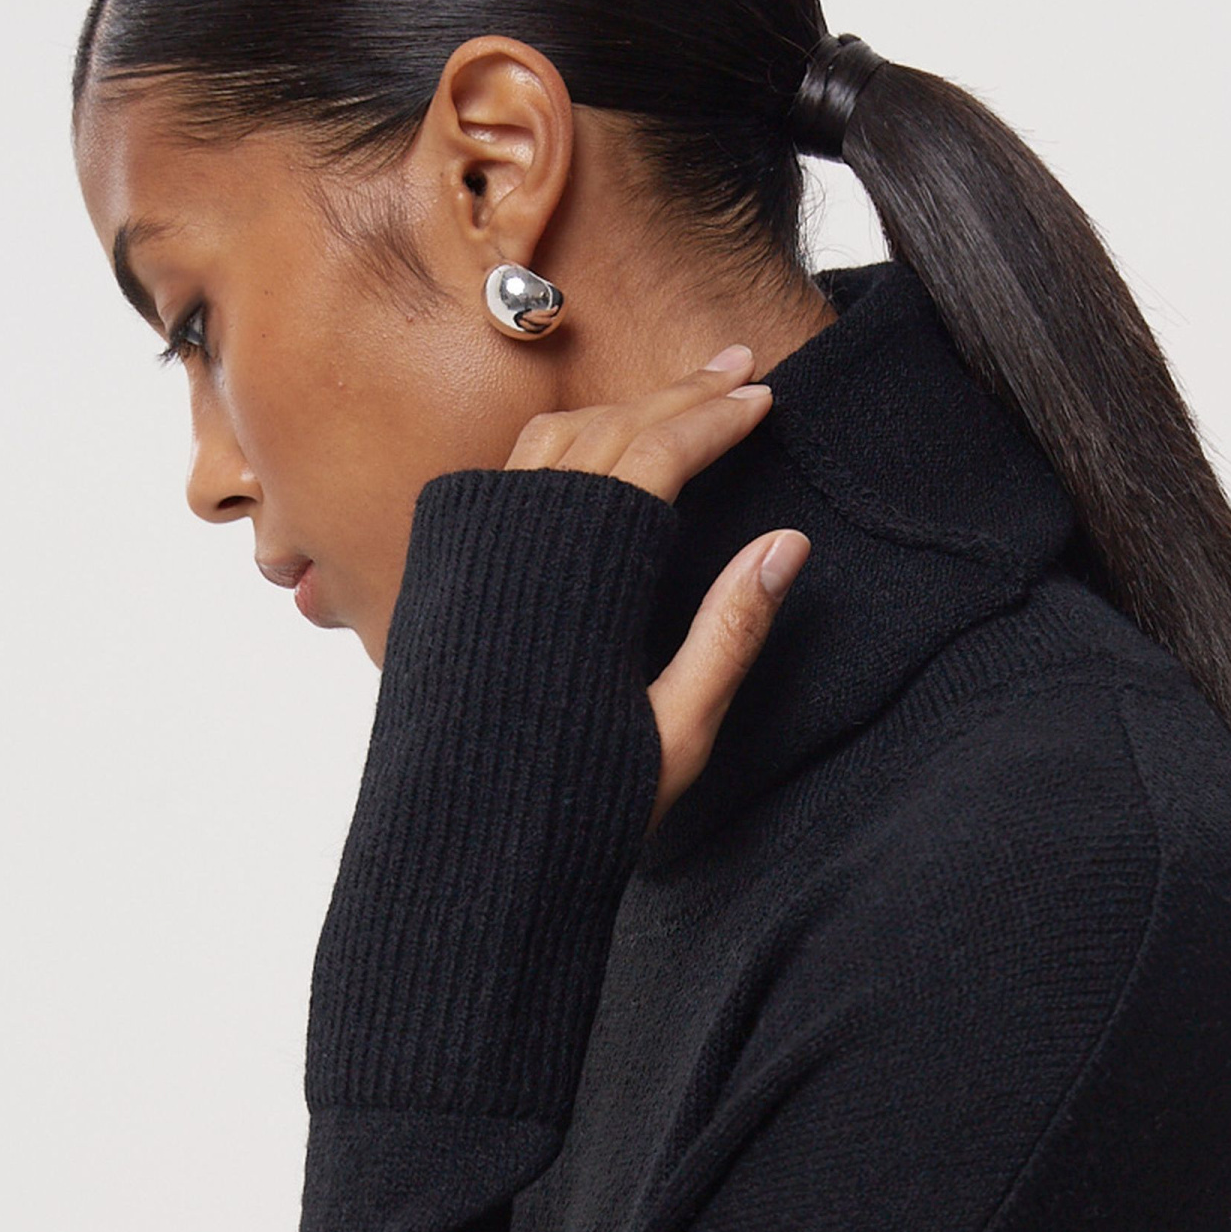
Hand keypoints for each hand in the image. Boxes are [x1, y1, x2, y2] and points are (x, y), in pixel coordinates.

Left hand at [508, 345, 808, 827]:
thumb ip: (730, 633)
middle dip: (676, 397)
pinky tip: (595, 452)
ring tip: (677, 400)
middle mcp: (517, 549)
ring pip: (550, 443)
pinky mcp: (444, 574)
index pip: (655, 459)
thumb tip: (786, 545)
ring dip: (619, 412)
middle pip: (606, 433)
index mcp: (582, 584)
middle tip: (735, 371)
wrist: (463, 859)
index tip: (761, 397)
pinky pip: (505, 477)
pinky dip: (562, 446)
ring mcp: (471, 555)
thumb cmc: (576, 812)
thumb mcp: (678, 734)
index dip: (713, 421)